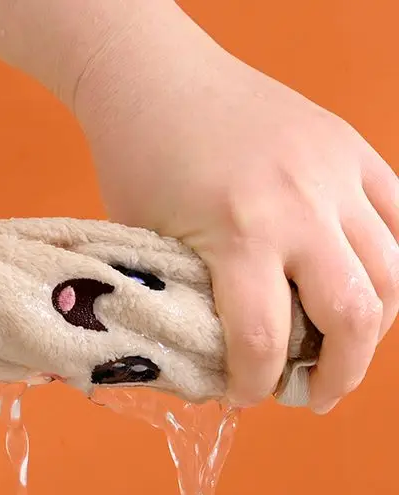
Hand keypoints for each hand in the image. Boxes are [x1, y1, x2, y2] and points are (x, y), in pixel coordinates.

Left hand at [74, 6, 398, 412]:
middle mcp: (300, 205)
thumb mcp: (146, 245)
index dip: (253, 385)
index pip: (262, 340)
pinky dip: (391, 267)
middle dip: (339, 375)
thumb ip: (187, 303)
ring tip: (343, 353)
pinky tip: (365, 294)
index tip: (243, 398)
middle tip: (315, 397)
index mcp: (238, 233)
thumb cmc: (138, 162)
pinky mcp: (353, 150)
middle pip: (352, 316)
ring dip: (374, 329)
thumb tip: (208, 364)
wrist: (156, 79)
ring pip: (393, 273)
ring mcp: (336, 172)